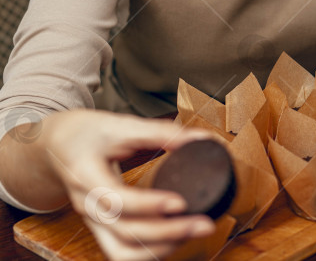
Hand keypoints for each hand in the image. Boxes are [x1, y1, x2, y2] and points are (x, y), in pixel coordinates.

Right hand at [43, 109, 215, 260]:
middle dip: (168, 233)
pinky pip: (122, 252)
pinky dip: (148, 253)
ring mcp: (92, 222)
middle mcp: (87, 206)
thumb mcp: (119, 124)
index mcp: (86, 175)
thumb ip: (160, 133)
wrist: (55, 146)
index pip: (116, 200)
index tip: (180, 201)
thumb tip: (201, 140)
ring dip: (160, 249)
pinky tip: (174, 241)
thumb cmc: (86, 132)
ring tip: (192, 233)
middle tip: (203, 223)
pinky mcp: (101, 228)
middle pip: (125, 233)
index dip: (149, 205)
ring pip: (122, 252)